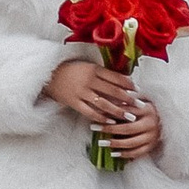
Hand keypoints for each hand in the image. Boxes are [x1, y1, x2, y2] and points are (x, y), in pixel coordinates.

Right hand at [44, 56, 163, 159]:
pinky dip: (101, 117)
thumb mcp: (87, 66)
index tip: (139, 91)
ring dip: (119, 111)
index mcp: (94, 69)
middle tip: (140, 106)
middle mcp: (89, 80)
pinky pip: (90, 112)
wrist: (48, 75)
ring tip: (130, 117)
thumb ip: (102, 73)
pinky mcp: (74, 102)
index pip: (116, 77)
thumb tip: (122, 81)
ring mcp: (81, 92)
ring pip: (104, 103)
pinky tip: (110, 121)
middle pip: (113, 91)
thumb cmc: (70, 70)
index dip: (129, 85)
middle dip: (129, 99)